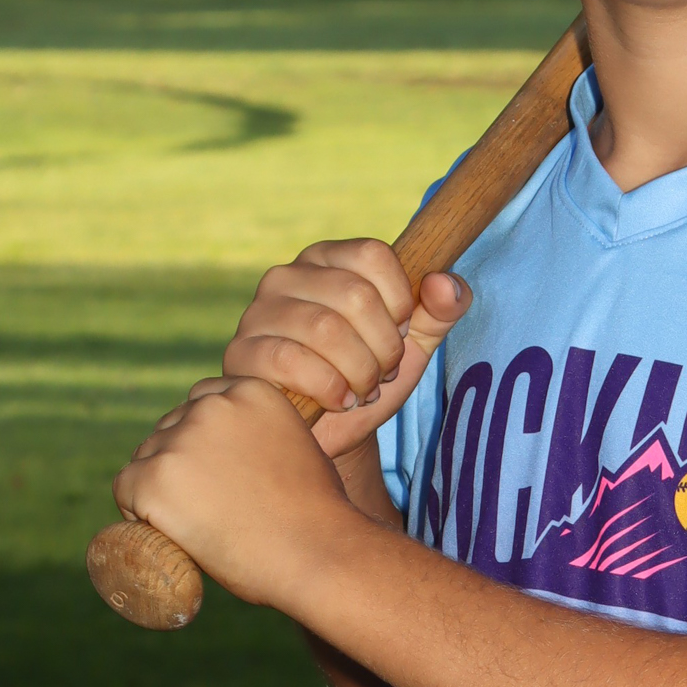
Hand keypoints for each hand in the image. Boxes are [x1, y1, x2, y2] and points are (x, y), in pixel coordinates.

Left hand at [113, 375, 359, 614]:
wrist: (314, 552)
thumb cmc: (317, 515)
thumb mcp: (298, 447)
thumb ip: (261, 432)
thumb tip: (230, 451)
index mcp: (249, 390)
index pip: (202, 402)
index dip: (205, 441)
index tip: (219, 473)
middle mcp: (211, 406)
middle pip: (170, 427)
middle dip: (180, 462)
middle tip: (210, 506)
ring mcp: (180, 441)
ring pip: (146, 458)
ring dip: (160, 487)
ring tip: (199, 524)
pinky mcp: (153, 478)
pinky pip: (125, 490)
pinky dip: (139, 513)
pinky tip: (171, 532)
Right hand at [223, 239, 468, 453]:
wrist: (332, 432)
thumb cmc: (370, 377)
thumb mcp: (415, 343)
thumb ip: (441, 309)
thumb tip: (444, 284)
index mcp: (328, 259)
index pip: (372, 254)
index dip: (399, 301)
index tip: (400, 332)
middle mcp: (286, 276)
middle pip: (355, 295)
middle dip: (384, 347)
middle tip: (383, 372)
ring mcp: (258, 313)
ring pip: (325, 328)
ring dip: (360, 371)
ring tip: (363, 390)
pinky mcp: (242, 353)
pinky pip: (289, 359)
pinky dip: (328, 386)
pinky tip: (339, 400)